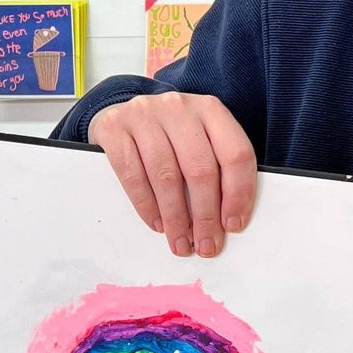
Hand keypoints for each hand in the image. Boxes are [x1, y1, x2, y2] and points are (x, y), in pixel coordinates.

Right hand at [87, 93, 256, 257]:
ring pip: (166, 176)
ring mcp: (144, 114)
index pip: (236, 154)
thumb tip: (228, 219)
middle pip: (200, 169)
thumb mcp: (200, 139)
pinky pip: (132, 175)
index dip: (238, 194)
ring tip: (181, 241)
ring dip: (176, 218)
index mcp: (211, 109)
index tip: (234, 224)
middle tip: (206, 244)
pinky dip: (146, 206)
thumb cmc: (171, 134)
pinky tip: (157, 223)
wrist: (125, 111)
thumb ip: (218, 167)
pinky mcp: (114, 127)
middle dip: (205, 215)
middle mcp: (179, 107)